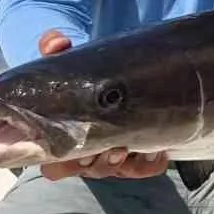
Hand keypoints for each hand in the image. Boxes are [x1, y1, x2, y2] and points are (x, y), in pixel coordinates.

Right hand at [36, 30, 168, 180]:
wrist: (115, 76)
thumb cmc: (82, 76)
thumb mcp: (67, 63)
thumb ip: (54, 49)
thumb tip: (56, 42)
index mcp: (63, 139)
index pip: (54, 166)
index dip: (63, 163)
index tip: (78, 149)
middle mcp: (87, 152)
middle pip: (89, 171)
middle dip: (101, 163)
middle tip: (113, 149)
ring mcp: (113, 154)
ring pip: (117, 170)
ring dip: (125, 164)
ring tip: (132, 148)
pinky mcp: (137, 152)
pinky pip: (144, 167)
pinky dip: (151, 163)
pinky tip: (160, 152)